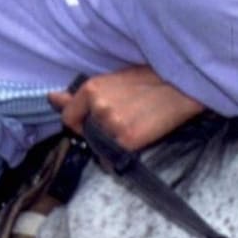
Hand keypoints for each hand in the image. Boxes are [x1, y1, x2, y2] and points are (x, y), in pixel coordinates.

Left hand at [49, 66, 203, 151]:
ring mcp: (112, 125)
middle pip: (86, 134)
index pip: (68, 118)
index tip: (97, 123)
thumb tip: (51, 98)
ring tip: (136, 125)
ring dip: (113, 143)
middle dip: (100, 133)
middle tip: (125, 120)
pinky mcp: (128, 140)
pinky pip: (114, 159)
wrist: (185, 86)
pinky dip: (123, 155)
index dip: (81, 123)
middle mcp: (97, 106)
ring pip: (101, 147)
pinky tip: (140, 138)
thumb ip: (82, 94)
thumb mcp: (115, 79)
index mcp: (91, 88)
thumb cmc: (154, 78)